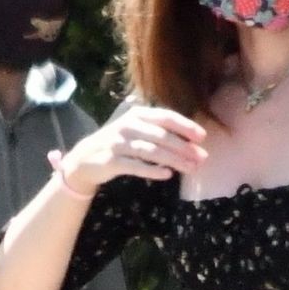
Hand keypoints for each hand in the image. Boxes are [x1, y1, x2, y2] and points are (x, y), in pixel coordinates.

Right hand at [49, 103, 207, 195]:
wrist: (86, 158)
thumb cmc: (119, 143)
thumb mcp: (136, 129)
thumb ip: (158, 130)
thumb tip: (190, 141)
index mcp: (137, 114)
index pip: (165, 117)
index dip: (185, 126)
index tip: (202, 137)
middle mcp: (128, 126)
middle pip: (161, 136)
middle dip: (184, 147)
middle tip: (202, 158)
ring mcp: (119, 143)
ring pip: (152, 151)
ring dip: (174, 160)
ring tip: (191, 168)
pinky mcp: (112, 161)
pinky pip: (136, 166)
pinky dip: (153, 170)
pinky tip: (167, 175)